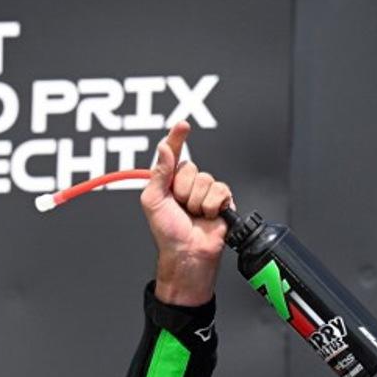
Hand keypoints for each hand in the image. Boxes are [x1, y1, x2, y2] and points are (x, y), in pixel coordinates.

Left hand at [140, 120, 232, 305]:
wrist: (188, 252)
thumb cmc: (168, 232)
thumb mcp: (153, 201)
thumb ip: (159, 174)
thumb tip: (164, 148)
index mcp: (168, 182)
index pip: (173, 155)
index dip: (177, 139)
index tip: (182, 125)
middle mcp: (187, 184)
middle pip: (191, 167)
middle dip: (183, 190)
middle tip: (180, 207)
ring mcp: (205, 191)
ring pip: (206, 179)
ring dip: (197, 201)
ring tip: (193, 215)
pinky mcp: (222, 199)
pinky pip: (220, 190)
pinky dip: (212, 205)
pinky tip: (208, 216)